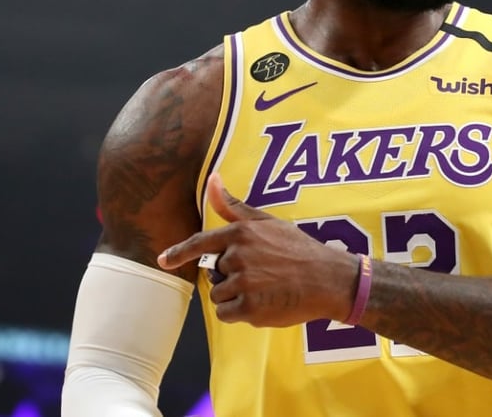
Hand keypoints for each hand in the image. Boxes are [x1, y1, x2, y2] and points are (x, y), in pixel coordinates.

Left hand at [157, 172, 358, 326]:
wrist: (328, 279)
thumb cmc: (298, 249)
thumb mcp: (267, 221)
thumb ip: (234, 205)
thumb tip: (212, 178)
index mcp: (240, 233)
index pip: (200, 243)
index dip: (179, 254)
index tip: (163, 261)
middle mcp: (238, 256)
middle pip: (215, 273)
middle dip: (230, 277)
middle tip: (260, 274)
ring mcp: (243, 282)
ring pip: (219, 295)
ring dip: (234, 297)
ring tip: (264, 289)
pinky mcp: (250, 307)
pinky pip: (227, 313)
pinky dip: (239, 313)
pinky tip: (262, 304)